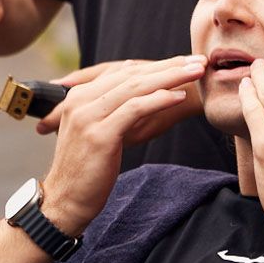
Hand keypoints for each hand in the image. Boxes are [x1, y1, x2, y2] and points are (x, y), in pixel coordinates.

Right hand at [40, 55, 206, 233]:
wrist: (65, 201)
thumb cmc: (85, 171)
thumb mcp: (94, 132)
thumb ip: (107, 109)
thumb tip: (132, 86)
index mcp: (78, 97)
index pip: (122, 71)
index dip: (156, 64)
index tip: (184, 61)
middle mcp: (80, 101)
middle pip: (131, 75)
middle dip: (168, 66)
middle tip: (198, 61)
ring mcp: (89, 116)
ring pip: (135, 87)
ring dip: (170, 77)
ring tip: (196, 72)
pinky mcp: (100, 134)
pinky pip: (135, 109)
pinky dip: (159, 100)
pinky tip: (179, 96)